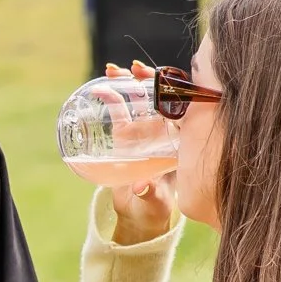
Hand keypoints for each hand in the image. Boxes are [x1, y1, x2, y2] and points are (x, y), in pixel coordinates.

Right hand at [107, 62, 176, 242]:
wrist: (140, 212)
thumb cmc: (154, 205)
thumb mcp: (155, 201)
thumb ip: (150, 193)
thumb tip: (141, 187)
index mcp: (178, 142)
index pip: (180, 109)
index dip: (174, 91)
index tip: (162, 82)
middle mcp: (163, 131)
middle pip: (159, 96)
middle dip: (148, 79)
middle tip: (135, 69)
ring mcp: (143, 129)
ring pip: (139, 98)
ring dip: (127, 81)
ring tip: (113, 70)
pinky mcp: (125, 133)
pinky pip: (119, 109)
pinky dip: (110, 95)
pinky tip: (100, 86)